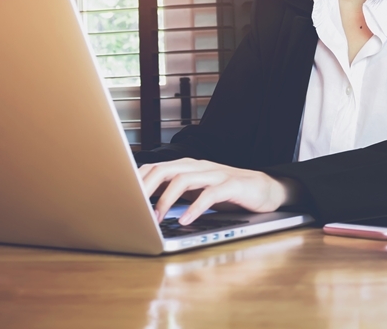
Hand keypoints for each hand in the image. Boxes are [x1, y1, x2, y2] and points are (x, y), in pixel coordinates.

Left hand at [138, 158, 299, 225]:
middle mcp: (198, 166)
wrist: (264, 188)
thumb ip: (175, 192)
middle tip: (133, 207)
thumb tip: (144, 203)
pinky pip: (210, 194)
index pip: (155, 167)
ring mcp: (215, 174)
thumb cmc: (227, 191)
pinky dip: (196, 207)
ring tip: (157, 219)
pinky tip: (186, 220)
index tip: (122, 197)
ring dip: (166, 199)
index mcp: (187, 166)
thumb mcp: (196, 191)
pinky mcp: (232, 185)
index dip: (137, 180)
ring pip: (183, 179)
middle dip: (145, 188)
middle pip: (164, 170)